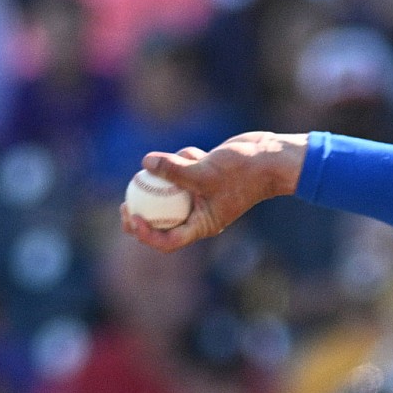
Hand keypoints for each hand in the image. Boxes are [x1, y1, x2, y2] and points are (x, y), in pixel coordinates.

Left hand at [119, 133, 308, 252]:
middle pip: (162, 222)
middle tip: (124, 203)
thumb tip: (145, 163)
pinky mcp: (200, 178)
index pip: (169, 240)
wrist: (268, 158)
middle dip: (142, 213)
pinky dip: (183, 158)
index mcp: (202, 225)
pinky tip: (199, 152)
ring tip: (189, 158)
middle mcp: (199, 214)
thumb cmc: (243, 172)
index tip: (132, 217)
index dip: (146, 234)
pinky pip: (180, 170)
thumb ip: (174, 169)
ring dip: (171, 172)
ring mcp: (199, 196)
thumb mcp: (205, 171)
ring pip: (169, 189)